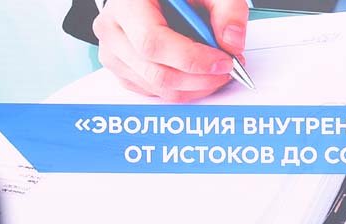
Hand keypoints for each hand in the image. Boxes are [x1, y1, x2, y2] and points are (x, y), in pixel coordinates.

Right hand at [92, 0, 247, 101]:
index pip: (153, 42)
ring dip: (195, 87)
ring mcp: (114, 55)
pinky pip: (156, 93)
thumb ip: (226, 9)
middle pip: (157, 72)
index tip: (222, 61)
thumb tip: (232, 43)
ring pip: (159, 88)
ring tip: (216, 71)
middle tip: (227, 70)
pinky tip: (198, 75)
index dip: (192, 59)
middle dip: (200, 78)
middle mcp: (113, 30)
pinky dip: (184, 90)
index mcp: (127, 4)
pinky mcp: (123, 72)